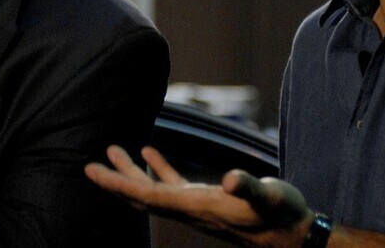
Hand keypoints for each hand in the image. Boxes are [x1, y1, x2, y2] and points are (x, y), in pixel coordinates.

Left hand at [85, 145, 310, 246]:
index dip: (118, 183)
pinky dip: (158, 167)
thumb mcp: (270, 197)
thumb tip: (232, 178)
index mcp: (198, 207)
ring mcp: (197, 206)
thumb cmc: (283, 215)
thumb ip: (250, 187)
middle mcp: (191, 209)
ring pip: (154, 189)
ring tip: (113, 149)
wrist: (295, 235)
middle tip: (88, 166)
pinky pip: (173, 184)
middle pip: (142, 195)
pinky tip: (148, 151)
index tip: (92, 172)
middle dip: (115, 180)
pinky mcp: (207, 201)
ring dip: (131, 171)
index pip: (148, 195)